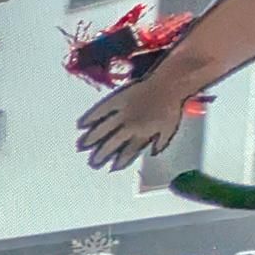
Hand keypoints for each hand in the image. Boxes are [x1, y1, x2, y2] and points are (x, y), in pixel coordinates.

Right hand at [75, 75, 192, 170]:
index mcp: (142, 134)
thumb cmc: (171, 106)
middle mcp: (129, 126)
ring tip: (82, 146)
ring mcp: (122, 113)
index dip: (120, 161)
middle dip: (102, 154)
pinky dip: (91, 117)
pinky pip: (101, 110)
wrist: (169, 85)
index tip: (112, 168)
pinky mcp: (118, 100)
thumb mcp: (170, 128)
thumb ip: (161, 143)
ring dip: (92, 139)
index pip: (128, 152)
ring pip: (104, 129)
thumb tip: (153, 153)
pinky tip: (82, 124)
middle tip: (92, 162)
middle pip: (112, 143)